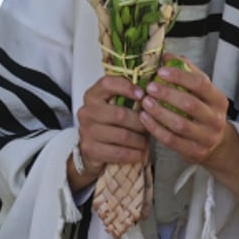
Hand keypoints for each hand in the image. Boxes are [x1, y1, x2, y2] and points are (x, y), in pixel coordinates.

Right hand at [71, 75, 148, 190]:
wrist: (92, 149)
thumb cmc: (109, 124)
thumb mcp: (113, 106)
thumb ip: (127, 97)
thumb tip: (152, 93)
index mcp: (92, 95)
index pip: (107, 84)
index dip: (127, 87)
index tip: (143, 95)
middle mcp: (86, 111)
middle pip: (120, 114)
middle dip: (140, 122)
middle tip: (151, 127)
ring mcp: (86, 131)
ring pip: (122, 135)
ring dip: (140, 141)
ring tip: (147, 142)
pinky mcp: (90, 149)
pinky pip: (119, 153)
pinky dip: (134, 154)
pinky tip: (141, 153)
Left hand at [139, 55, 231, 167]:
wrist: (215, 144)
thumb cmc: (202, 109)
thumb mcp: (200, 90)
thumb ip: (186, 71)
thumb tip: (166, 56)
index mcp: (218, 99)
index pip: (200, 83)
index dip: (179, 76)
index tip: (161, 71)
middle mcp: (216, 119)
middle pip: (190, 104)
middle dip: (167, 94)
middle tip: (149, 87)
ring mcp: (207, 138)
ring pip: (180, 124)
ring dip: (159, 112)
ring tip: (145, 102)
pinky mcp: (195, 153)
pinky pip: (171, 140)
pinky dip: (155, 128)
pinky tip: (144, 118)